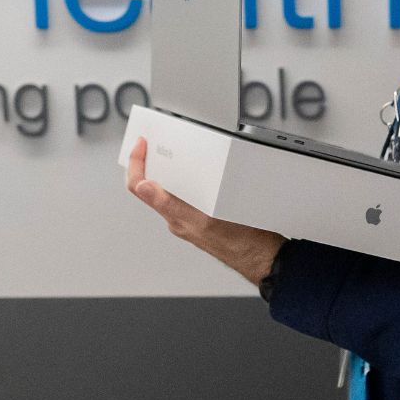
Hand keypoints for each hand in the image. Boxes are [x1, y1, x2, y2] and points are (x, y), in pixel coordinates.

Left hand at [125, 136, 286, 287]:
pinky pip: (191, 195)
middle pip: (154, 185)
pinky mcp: (207, 217)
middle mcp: (180, 217)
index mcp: (174, 216)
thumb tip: (143, 187)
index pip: (139, 187)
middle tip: (155, 142)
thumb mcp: (204, 220)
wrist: (263, 257)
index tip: (140, 144)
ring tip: (176, 153)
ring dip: (173, 170)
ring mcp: (192, 218)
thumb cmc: (240, 244)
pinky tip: (201, 172)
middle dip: (153, 162)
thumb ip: (170, 204)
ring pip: (173, 190)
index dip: (136, 163)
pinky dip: (191, 179)